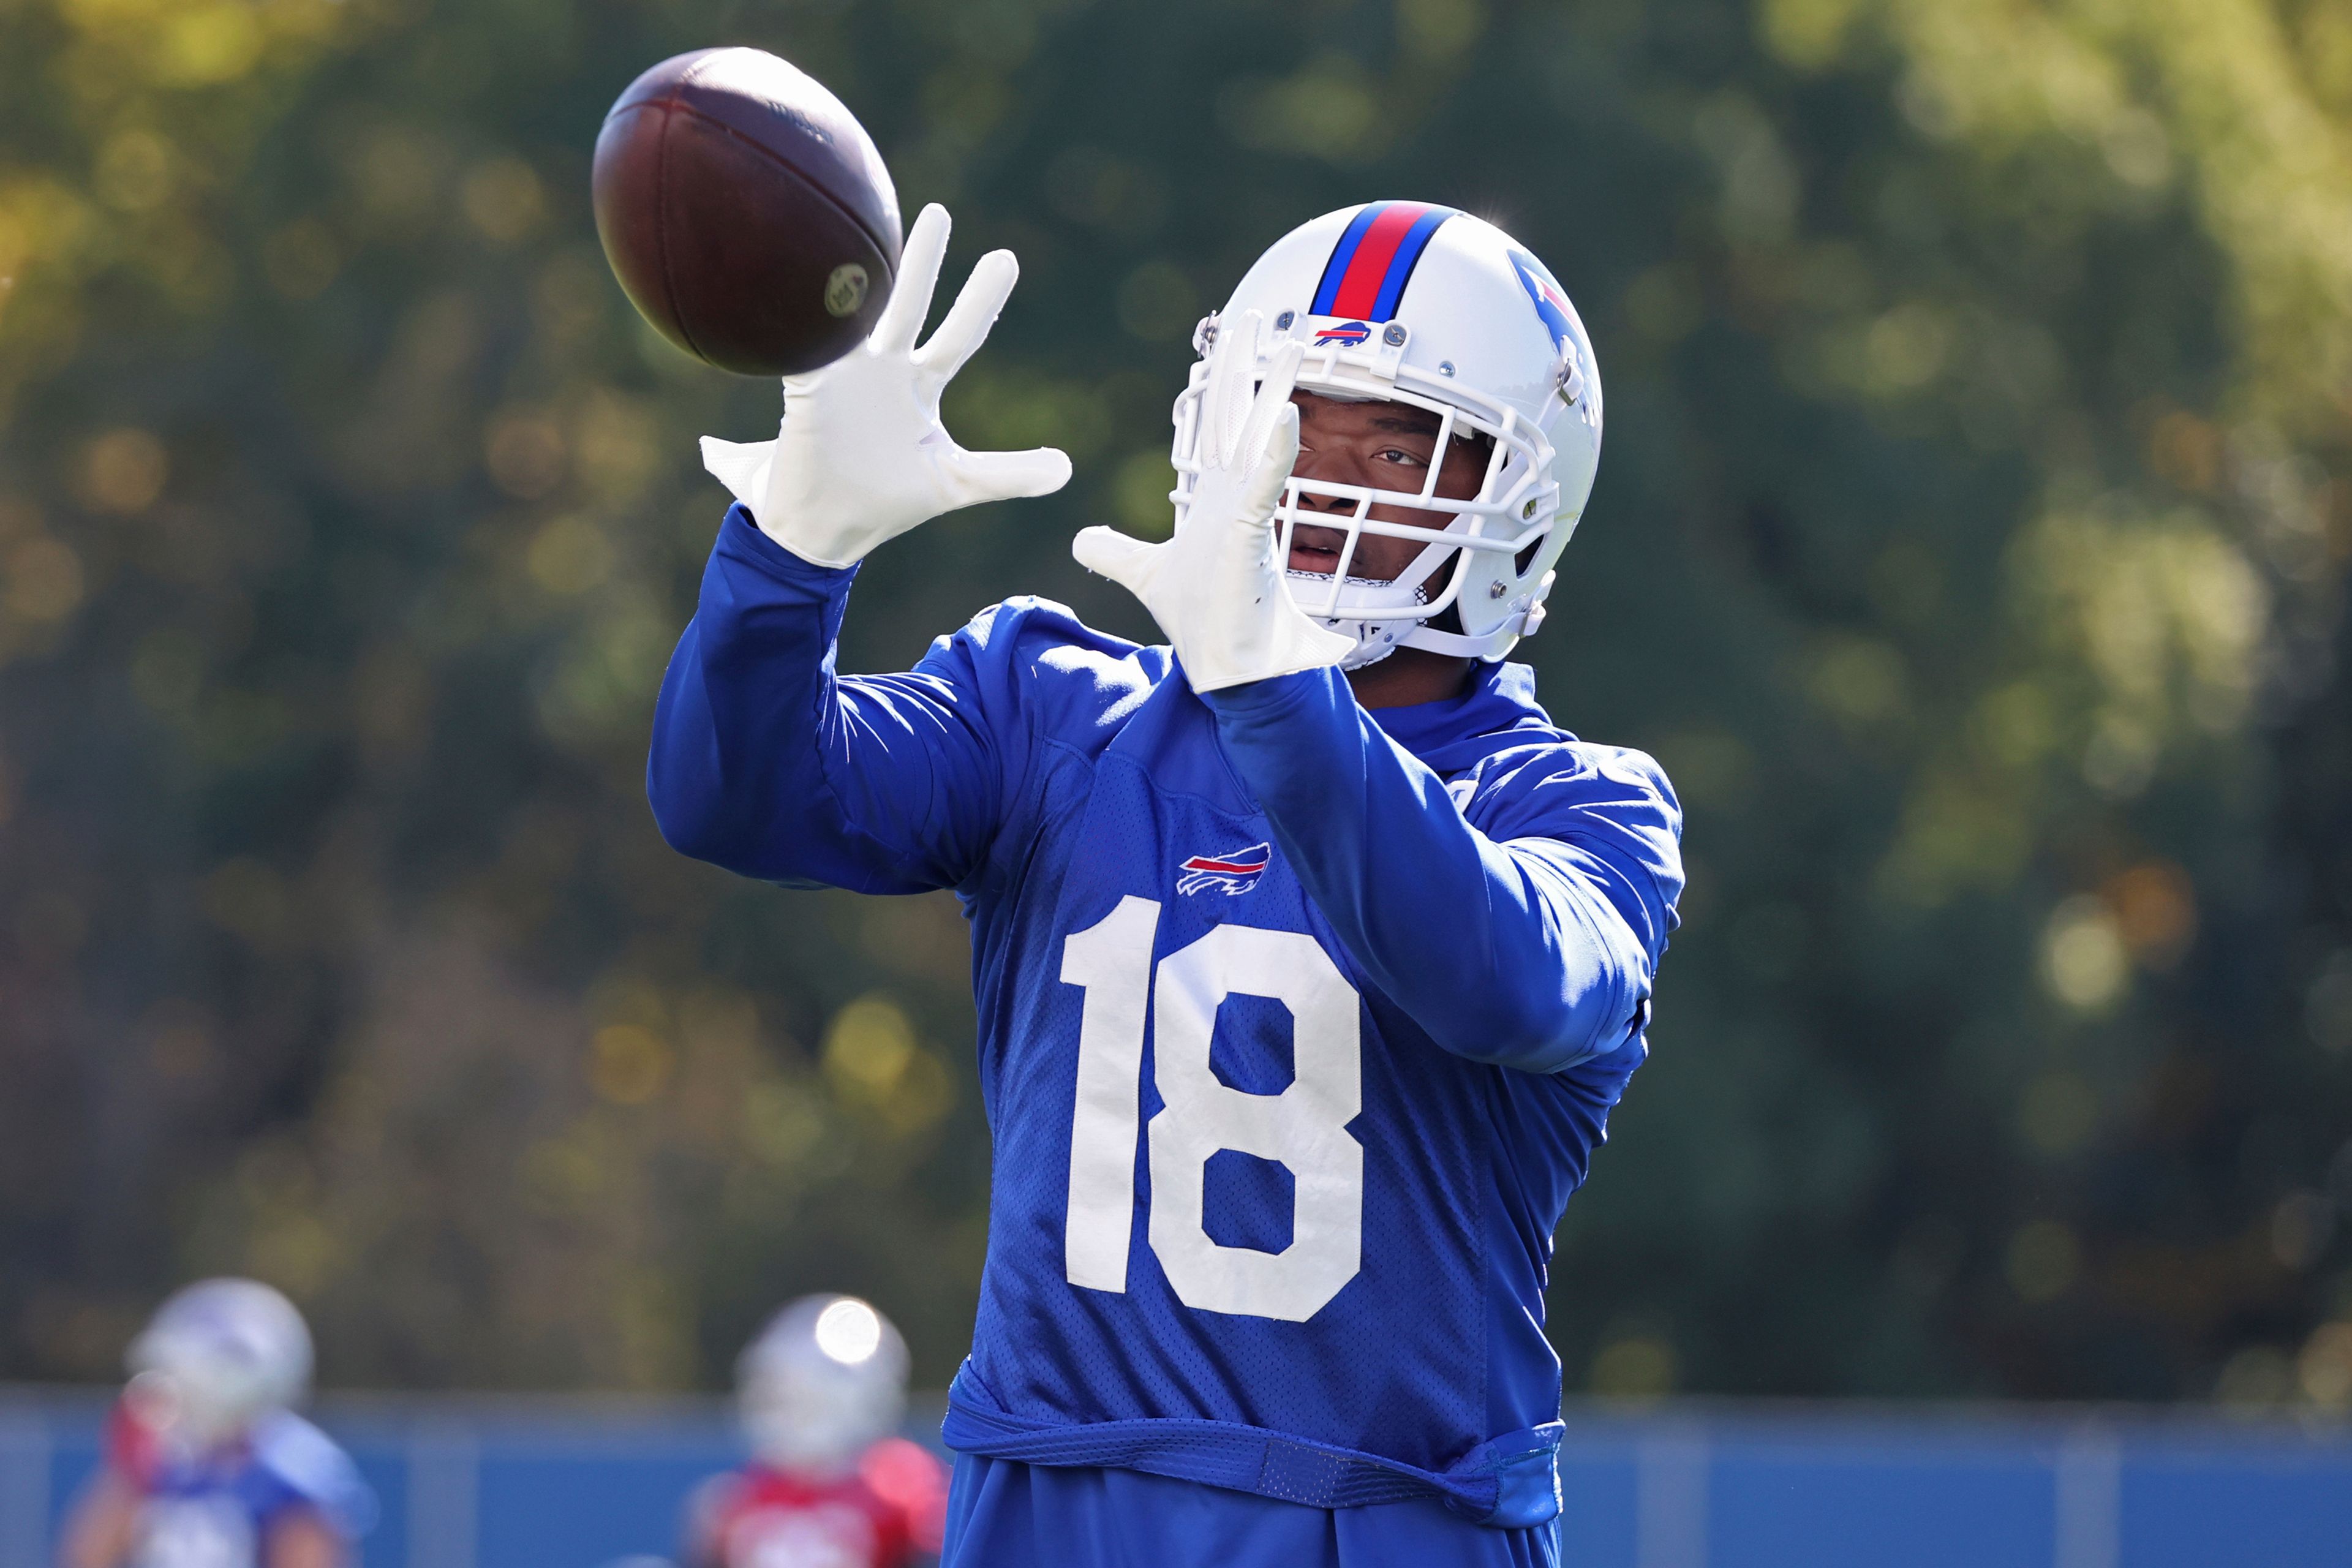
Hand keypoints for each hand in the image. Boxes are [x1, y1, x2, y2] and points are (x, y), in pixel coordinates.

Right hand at [701, 203, 1070, 567]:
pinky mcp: (806, 391)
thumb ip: (1008, 474)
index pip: (960, 335)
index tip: (1005, 257)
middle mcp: (884, 370)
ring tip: (856, 231)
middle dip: (923, 261)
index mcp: (921, 385)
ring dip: (858, 277)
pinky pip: (805, 351)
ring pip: (854, 315)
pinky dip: (806, 323)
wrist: (821, 528)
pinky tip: (806, 287)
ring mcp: (842, 375)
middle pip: (909, 306)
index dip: (980, 300)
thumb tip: (1067, 469)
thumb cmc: (886, 502)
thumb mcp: (955, 484)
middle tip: (939, 213)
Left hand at [1072, 310, 1353, 692]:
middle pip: (1240, 417)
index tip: (1224, 343)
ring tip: (1293, 345)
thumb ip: (1116, 552)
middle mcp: (1236, 496)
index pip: (1213, 427)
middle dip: (1246, 368)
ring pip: (1264, 437)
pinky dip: (1276, 450)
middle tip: (1254, 318)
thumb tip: (1080, 540)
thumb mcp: (1145, 575)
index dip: (1218, 385)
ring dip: (1278, 391)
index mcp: (1214, 499)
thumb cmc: (1202, 622)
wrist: (1224, 665)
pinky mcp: (1253, 534)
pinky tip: (1286, 414)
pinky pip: (1267, 483)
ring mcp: (1248, 511)